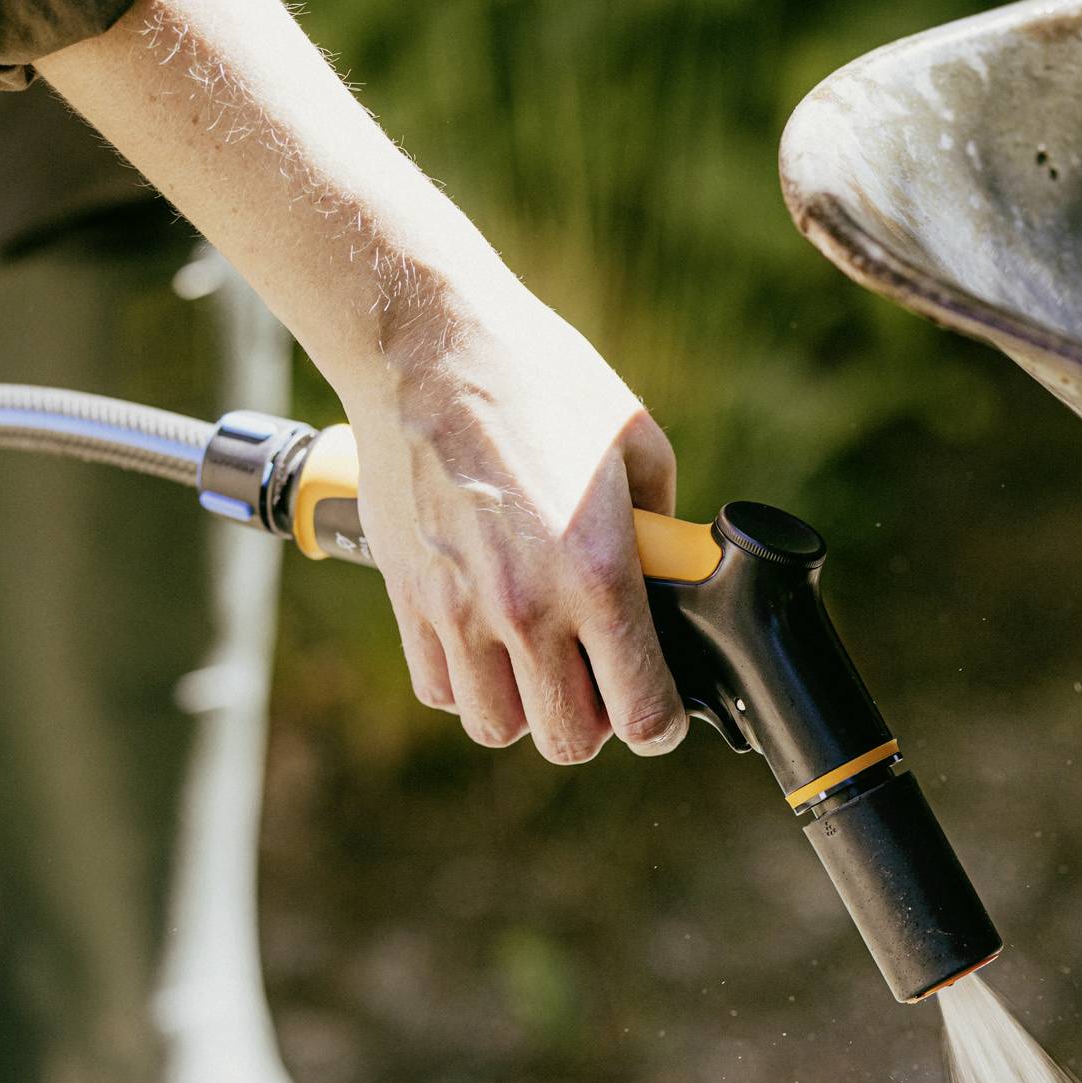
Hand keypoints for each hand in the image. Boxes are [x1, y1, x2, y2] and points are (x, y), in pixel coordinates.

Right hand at [343, 262, 684, 759]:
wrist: (426, 342)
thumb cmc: (540, 380)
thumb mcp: (636, 443)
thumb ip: (660, 529)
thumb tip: (673, 575)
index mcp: (598, 574)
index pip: (641, 715)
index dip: (659, 725)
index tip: (658, 708)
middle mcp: (526, 606)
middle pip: (569, 740)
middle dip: (594, 723)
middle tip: (597, 683)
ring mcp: (459, 608)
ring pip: (497, 726)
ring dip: (526, 709)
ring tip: (537, 666)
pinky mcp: (408, 598)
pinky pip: (441, 689)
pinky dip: (468, 684)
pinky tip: (486, 644)